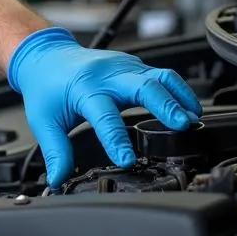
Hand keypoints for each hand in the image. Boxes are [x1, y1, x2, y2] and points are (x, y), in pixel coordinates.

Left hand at [8, 27, 202, 187]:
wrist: (45, 55)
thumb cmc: (45, 87)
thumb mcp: (43, 120)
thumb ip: (56, 151)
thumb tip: (59, 179)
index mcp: (83, 88)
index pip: (104, 115)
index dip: (116, 139)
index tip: (127, 160)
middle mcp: (106, 74)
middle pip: (142, 85)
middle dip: (165, 105)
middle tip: (182, 125)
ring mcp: (122, 66)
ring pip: (158, 76)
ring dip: (179, 96)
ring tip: (192, 118)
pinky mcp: (133, 65)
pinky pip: (160, 75)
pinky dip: (176, 90)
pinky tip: (187, 107)